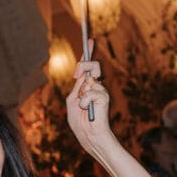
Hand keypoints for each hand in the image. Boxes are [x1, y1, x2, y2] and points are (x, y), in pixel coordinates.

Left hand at [66, 39, 116, 154]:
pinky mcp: (104, 97)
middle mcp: (95, 86)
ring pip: (90, 78)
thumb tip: (83, 75)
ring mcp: (101, 91)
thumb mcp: (72, 101)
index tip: (89, 40)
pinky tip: (89, 110)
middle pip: (91, 66)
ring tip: (84, 107)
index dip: (88, 53)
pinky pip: (90, 91)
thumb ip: (77, 87)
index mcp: (86, 87)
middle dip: (82, 66)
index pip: (87, 67)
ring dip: (82, 94)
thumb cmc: (79, 122)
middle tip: (77, 77)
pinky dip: (85, 101)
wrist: (88, 135)